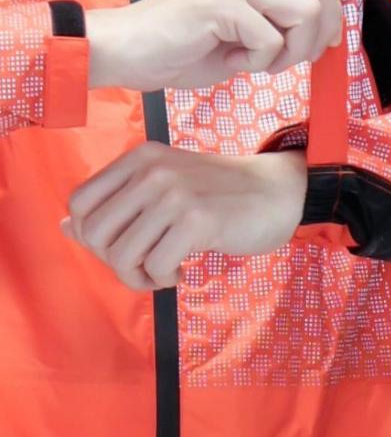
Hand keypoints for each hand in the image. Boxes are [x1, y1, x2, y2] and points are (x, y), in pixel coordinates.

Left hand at [60, 142, 307, 290]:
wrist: (277, 192)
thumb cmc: (220, 195)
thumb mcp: (166, 190)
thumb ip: (119, 205)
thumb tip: (68, 228)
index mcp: (139, 158)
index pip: (80, 203)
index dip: (93, 236)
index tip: (125, 246)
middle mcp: (152, 170)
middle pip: (95, 233)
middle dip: (114, 262)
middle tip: (145, 267)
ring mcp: (175, 193)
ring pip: (121, 254)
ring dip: (139, 277)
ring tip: (163, 273)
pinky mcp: (197, 219)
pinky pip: (155, 265)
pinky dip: (163, 279)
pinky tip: (183, 271)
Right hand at [86, 0, 342, 89]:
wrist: (128, 51)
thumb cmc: (180, 47)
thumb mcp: (238, 32)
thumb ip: (272, 24)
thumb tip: (316, 37)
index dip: (330, 11)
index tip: (321, 45)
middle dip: (319, 32)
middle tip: (294, 58)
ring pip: (304, 10)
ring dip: (291, 50)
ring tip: (259, 63)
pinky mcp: (220, 4)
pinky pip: (269, 38)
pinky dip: (259, 62)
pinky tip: (232, 62)